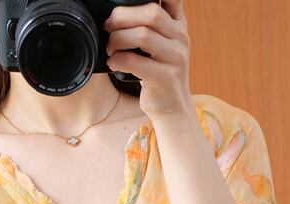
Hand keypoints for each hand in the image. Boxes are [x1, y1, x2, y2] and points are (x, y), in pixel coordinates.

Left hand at [103, 0, 192, 119]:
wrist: (172, 107)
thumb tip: (120, 13)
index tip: (126, 2)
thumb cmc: (160, 74)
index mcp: (179, 25)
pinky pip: (135, 62)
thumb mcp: (163, 45)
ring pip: (142, 35)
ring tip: (110, 48)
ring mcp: (176, 58)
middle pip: (151, 13)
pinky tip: (113, 63)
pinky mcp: (166, 78)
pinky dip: (118, 60)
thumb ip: (154, 25)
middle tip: (108, 27)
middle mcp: (181, 38)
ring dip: (118, 39)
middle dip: (122, 16)